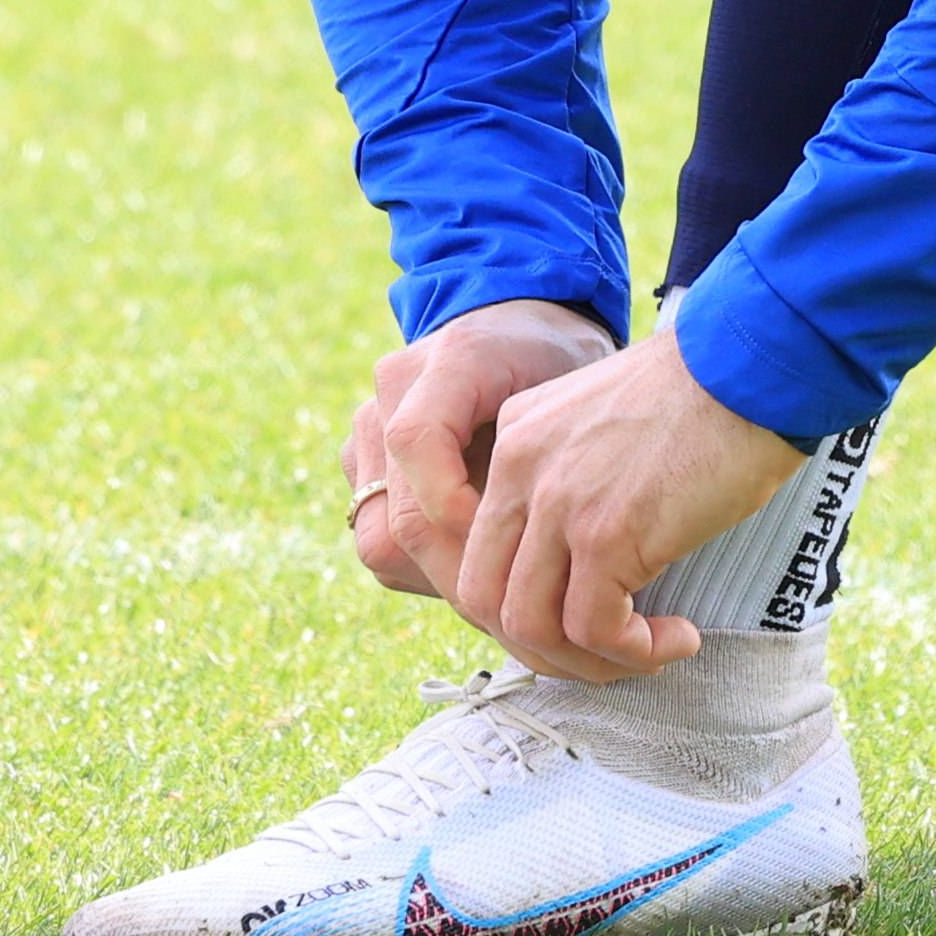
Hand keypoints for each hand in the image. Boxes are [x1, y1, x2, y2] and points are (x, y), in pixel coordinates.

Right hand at [341, 300, 616, 606]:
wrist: (520, 325)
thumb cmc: (558, 360)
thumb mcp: (575, 385)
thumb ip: (545, 451)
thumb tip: (542, 547)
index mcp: (447, 361)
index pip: (416, 441)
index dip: (458, 509)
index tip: (518, 547)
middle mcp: (391, 393)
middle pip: (396, 516)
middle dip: (460, 574)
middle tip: (522, 609)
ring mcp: (368, 430)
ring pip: (379, 540)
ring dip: (441, 579)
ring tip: (505, 596)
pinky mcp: (360, 464)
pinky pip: (380, 538)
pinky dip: (429, 566)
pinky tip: (482, 570)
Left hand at [449, 333, 801, 683]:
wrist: (755, 362)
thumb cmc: (710, 389)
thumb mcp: (613, 419)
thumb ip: (581, 472)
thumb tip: (595, 555)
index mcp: (516, 439)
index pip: (481, 549)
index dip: (524, 602)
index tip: (582, 616)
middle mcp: (520, 471)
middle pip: (484, 596)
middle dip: (541, 648)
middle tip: (605, 654)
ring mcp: (558, 503)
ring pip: (529, 626)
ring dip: (587, 662)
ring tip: (646, 653)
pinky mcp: (608, 535)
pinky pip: (594, 630)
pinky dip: (635, 653)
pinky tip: (680, 639)